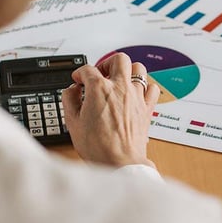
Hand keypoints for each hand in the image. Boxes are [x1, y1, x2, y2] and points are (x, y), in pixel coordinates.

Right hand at [61, 53, 159, 167]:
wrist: (120, 163)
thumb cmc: (98, 147)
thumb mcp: (73, 123)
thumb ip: (69, 101)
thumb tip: (71, 91)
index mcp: (99, 89)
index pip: (88, 69)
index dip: (80, 73)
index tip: (78, 80)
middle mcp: (120, 88)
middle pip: (118, 59)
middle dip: (106, 63)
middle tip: (100, 74)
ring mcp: (136, 97)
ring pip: (138, 68)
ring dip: (128, 71)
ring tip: (119, 81)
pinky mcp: (147, 108)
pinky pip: (152, 88)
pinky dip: (145, 88)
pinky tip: (136, 94)